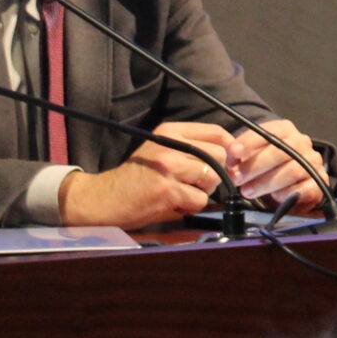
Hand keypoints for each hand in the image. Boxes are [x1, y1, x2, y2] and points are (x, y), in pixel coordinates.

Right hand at [61, 120, 231, 227]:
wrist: (104, 197)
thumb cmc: (137, 176)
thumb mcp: (161, 149)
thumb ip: (191, 147)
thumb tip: (231, 153)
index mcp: (170, 131)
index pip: (216, 132)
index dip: (230, 148)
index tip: (229, 162)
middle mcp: (171, 145)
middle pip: (219, 155)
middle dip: (216, 173)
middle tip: (197, 183)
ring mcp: (169, 168)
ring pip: (212, 178)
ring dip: (202, 191)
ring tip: (182, 192)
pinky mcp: (168, 191)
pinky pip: (199, 200)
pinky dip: (191, 206)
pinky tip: (175, 204)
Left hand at [227, 118, 323, 208]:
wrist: (295, 182)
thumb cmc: (269, 166)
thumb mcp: (254, 155)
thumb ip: (241, 156)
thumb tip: (230, 163)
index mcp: (286, 130)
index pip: (268, 131)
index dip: (249, 141)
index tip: (232, 153)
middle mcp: (302, 142)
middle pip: (279, 152)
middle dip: (254, 166)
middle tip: (236, 178)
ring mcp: (313, 162)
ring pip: (291, 171)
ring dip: (265, 183)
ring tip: (247, 191)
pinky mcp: (319, 182)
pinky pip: (303, 188)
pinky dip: (286, 193)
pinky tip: (274, 197)